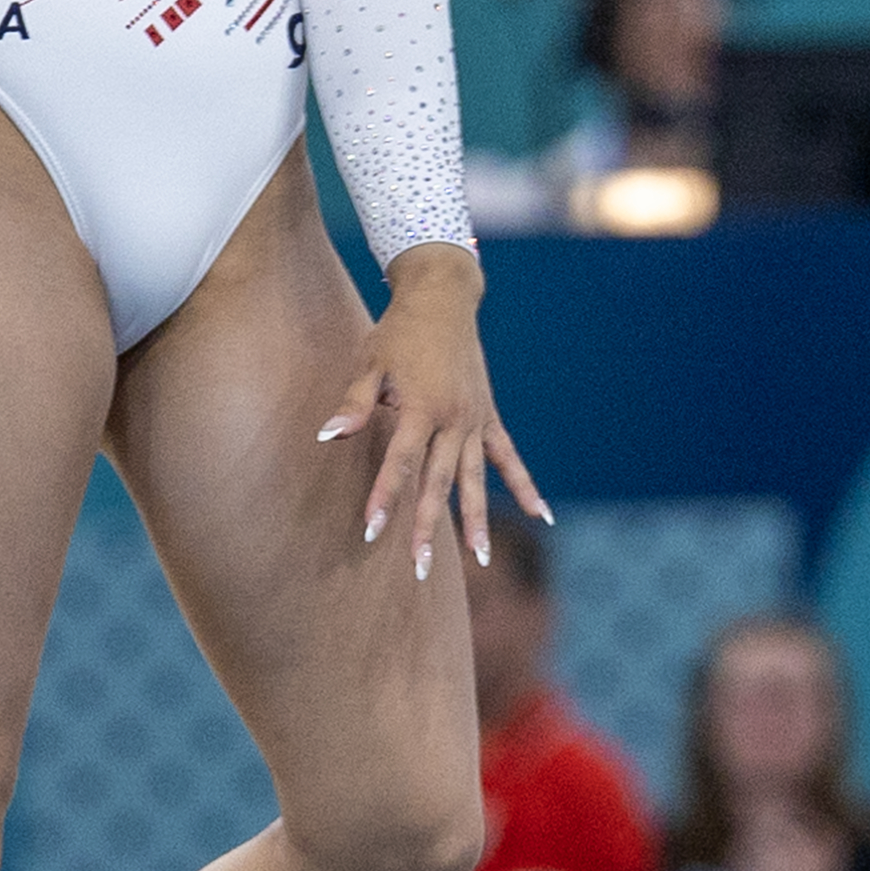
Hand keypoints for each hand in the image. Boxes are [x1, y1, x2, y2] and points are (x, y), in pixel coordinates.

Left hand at [313, 253, 549, 585]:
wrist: (442, 300)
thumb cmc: (397, 333)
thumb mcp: (370, 363)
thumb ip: (354, 404)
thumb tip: (328, 436)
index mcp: (420, 407)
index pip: (399, 463)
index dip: (384, 498)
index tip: (370, 531)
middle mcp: (453, 420)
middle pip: (438, 482)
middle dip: (427, 527)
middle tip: (417, 570)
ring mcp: (476, 421)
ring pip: (476, 480)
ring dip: (476, 521)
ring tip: (480, 562)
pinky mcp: (489, 418)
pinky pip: (509, 459)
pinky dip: (525, 487)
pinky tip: (541, 517)